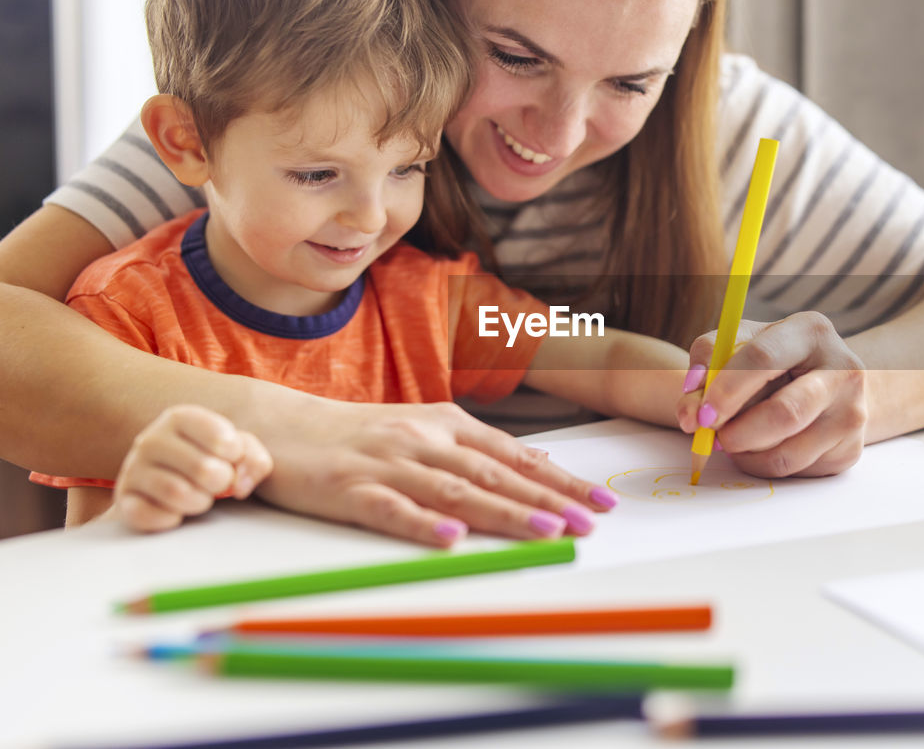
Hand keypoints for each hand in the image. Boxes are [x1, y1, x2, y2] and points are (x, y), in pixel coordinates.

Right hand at [114, 405, 272, 532]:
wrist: (170, 476)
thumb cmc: (210, 458)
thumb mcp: (237, 449)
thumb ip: (252, 459)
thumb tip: (240, 485)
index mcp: (180, 418)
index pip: (221, 438)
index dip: (235, 455)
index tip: (230, 458)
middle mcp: (151, 439)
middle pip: (204, 470)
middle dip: (221, 483)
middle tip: (217, 483)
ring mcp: (132, 469)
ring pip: (177, 494)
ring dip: (199, 503)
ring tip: (200, 497)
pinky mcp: (123, 498)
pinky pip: (145, 514)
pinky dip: (169, 518)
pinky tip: (175, 512)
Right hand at [251, 399, 617, 546]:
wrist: (284, 426)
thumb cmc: (361, 435)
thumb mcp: (425, 432)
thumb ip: (475, 452)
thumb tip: (535, 472)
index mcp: (447, 425)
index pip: (515, 456)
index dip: (560, 479)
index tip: (600, 501)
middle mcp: (425, 441)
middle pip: (496, 475)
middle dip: (548, 500)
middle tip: (590, 522)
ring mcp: (389, 465)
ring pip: (456, 491)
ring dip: (504, 512)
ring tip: (546, 531)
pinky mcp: (351, 490)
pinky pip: (391, 509)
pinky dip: (422, 524)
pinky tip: (450, 538)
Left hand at [676, 312, 866, 476]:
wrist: (831, 382)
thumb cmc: (775, 360)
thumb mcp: (741, 344)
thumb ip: (707, 363)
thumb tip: (690, 413)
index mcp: (810, 331)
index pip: (764, 358)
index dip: (726, 389)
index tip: (701, 415)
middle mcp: (843, 369)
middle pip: (785, 413)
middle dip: (739, 433)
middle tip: (713, 438)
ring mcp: (852, 412)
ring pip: (787, 453)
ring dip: (747, 454)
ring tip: (735, 439)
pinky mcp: (850, 449)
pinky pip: (795, 471)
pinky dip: (765, 465)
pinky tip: (762, 447)